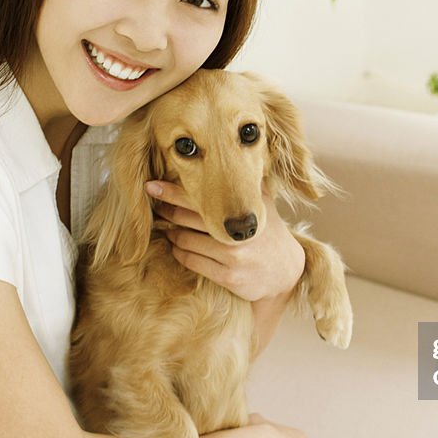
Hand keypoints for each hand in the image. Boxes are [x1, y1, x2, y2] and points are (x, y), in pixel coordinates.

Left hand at [146, 181, 304, 302]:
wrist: (287, 271)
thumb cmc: (269, 233)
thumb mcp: (262, 205)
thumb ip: (244, 186)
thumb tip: (221, 160)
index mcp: (245, 208)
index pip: (200, 196)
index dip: (171, 190)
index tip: (150, 185)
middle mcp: (238, 231)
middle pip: (187, 217)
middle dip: (167, 211)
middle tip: (156, 208)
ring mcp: (233, 255)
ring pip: (185, 240)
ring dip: (172, 234)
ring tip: (170, 228)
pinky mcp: (228, 277)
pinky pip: (191, 261)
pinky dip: (180, 252)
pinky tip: (180, 247)